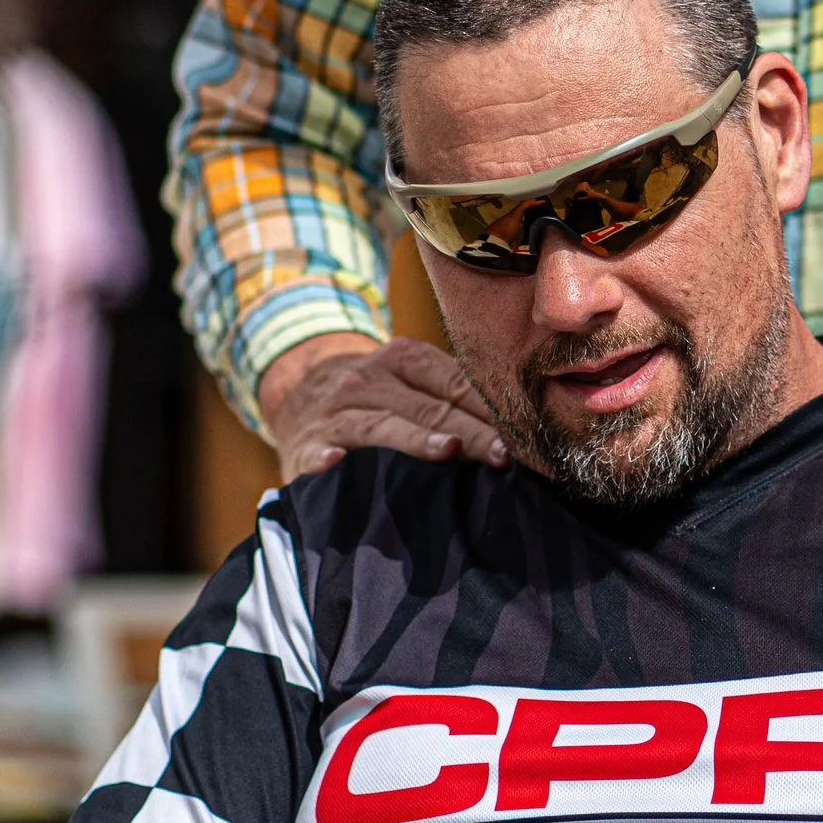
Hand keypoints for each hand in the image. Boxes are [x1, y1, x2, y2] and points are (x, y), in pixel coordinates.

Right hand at [258, 334, 507, 481]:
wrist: (297, 394)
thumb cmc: (375, 397)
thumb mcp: (408, 380)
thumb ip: (452, 396)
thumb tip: (521, 431)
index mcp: (402, 360)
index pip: (454, 383)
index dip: (491, 409)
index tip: (525, 436)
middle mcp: (369, 380)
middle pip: (429, 408)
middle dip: (471, 432)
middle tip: (504, 455)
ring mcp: (336, 411)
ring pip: (382, 427)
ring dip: (415, 439)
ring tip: (447, 452)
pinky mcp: (307, 445)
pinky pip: (318, 450)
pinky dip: (325, 457)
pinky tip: (336, 462)